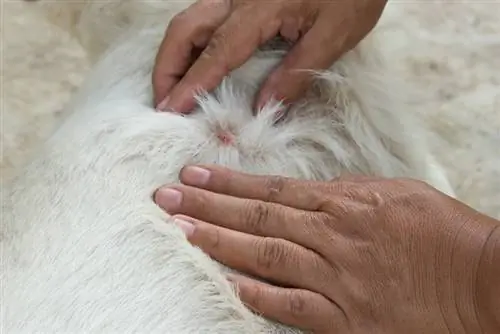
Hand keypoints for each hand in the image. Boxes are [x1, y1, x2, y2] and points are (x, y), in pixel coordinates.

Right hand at [153, 0, 386, 112]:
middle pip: (184, 29)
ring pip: (189, 20)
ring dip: (174, 55)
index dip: (190, 84)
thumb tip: (264, 108)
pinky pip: (203, 17)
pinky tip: (195, 63)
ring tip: (173, 88)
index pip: (215, 54)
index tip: (170, 110)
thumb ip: (296, 73)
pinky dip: (190, 44)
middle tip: (163, 102)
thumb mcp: (332, 37)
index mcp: (259, 10)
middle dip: (166, 67)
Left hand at [154, 165, 499, 332]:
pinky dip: (260, 297)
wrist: (482, 282)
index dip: (229, 182)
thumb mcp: (397, 193)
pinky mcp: (348, 319)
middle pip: (257, 219)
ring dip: (220, 244)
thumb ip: (348, 192)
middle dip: (208, 207)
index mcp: (345, 204)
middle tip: (167, 198)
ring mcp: (338, 279)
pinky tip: (229, 285)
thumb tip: (309, 192)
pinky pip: (295, 307)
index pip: (272, 189)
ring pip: (266, 257)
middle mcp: (333, 237)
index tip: (194, 174)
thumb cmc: (444, 232)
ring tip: (182, 232)